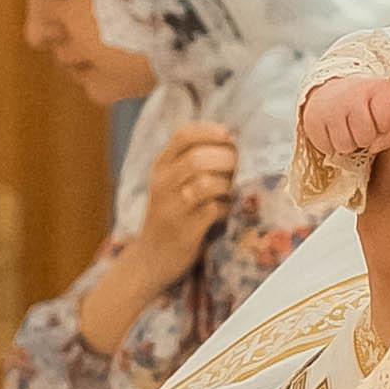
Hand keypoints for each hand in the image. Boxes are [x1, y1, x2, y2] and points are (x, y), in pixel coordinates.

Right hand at [135, 119, 239, 283]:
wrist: (152, 257)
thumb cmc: (173, 213)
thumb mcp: (174, 182)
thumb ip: (195, 160)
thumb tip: (234, 140)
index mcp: (161, 166)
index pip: (183, 135)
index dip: (211, 131)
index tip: (230, 137)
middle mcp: (162, 184)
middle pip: (198, 158)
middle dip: (226, 159)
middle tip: (237, 167)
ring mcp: (172, 208)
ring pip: (206, 183)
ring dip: (227, 184)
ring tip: (229, 190)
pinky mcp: (185, 231)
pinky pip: (214, 210)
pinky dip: (226, 207)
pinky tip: (224, 211)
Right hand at [302, 74, 389, 160]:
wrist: (333, 88)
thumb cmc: (366, 106)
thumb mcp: (386, 112)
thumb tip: (372, 148)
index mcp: (376, 86)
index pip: (387, 121)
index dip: (383, 128)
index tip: (377, 118)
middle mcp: (352, 92)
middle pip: (365, 138)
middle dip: (364, 138)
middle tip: (358, 126)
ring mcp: (329, 104)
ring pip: (345, 146)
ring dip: (347, 144)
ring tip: (346, 129)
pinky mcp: (311, 116)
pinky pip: (326, 148)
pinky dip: (330, 145)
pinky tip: (332, 131)